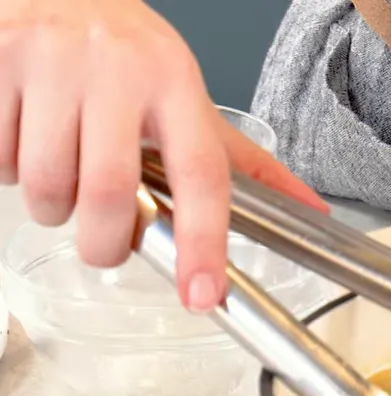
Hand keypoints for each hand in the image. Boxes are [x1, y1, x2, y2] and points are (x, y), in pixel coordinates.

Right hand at [0, 0, 327, 310]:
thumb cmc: (128, 53)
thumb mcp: (187, 96)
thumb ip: (240, 160)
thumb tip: (310, 207)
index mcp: (177, 83)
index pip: (203, 174)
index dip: (206, 242)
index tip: (204, 295)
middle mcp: (118, 69)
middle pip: (111, 194)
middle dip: (103, 241)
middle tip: (103, 242)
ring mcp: (53, 61)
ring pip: (45, 186)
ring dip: (50, 204)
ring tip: (60, 171)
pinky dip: (6, 169)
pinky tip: (24, 137)